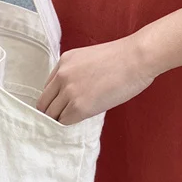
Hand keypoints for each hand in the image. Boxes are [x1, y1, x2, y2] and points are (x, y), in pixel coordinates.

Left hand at [36, 34, 155, 124]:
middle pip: (44, 103)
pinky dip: (71, 123)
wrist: (137, 58)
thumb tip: (77, 92)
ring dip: (62, 119)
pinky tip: (82, 120)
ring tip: (76, 119)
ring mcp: (69, 92)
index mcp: (64, 61)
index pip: (48, 88)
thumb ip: (78, 73)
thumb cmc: (123, 57)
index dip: (55, 99)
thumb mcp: (91, 58)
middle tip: (66, 116)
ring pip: (52, 115)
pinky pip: (65, 122)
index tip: (62, 105)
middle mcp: (62, 76)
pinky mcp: (80, 107)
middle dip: (53, 111)